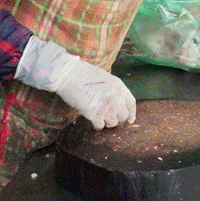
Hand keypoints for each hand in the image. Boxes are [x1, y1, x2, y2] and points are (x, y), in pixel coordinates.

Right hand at [15, 37, 135, 129]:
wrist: (68, 74)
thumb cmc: (84, 76)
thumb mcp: (106, 80)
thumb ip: (114, 92)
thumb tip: (118, 106)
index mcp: (119, 86)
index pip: (130, 104)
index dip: (131, 114)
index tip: (129, 120)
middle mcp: (115, 96)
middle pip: (123, 116)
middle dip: (117, 119)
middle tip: (109, 119)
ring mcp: (105, 105)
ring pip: (112, 123)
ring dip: (106, 122)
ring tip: (99, 117)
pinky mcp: (93, 113)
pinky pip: (99, 125)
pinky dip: (96, 125)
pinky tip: (92, 120)